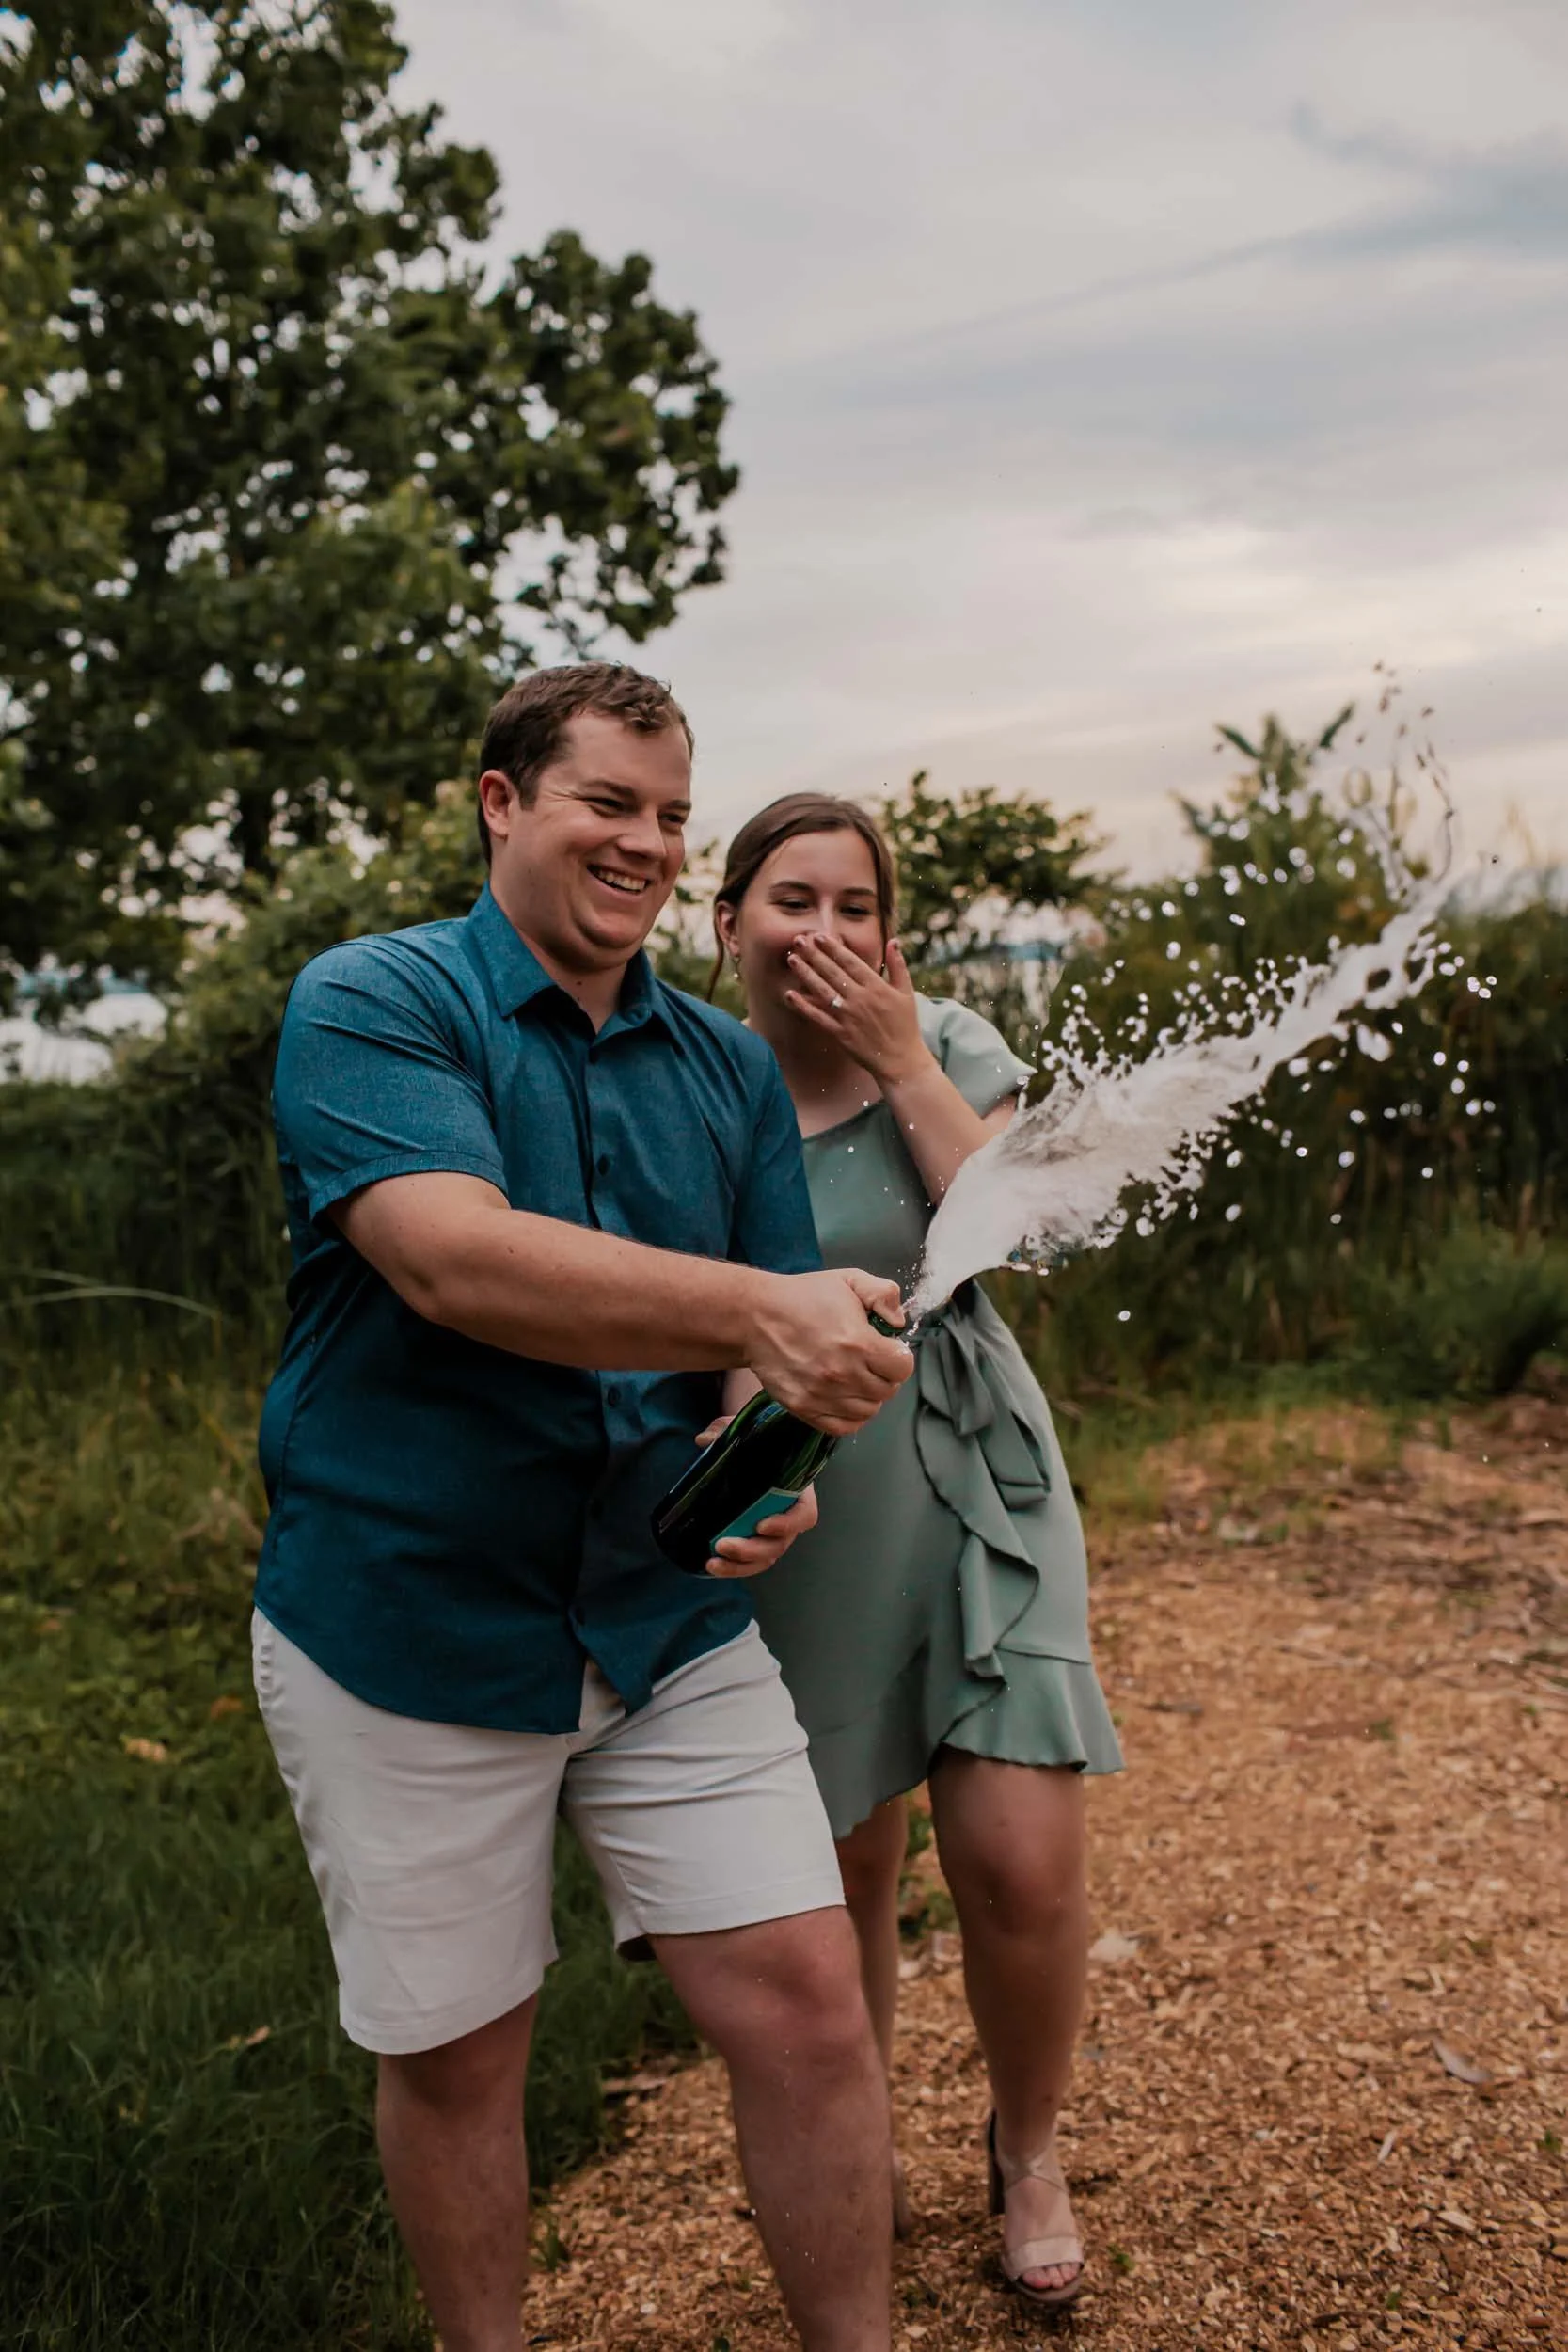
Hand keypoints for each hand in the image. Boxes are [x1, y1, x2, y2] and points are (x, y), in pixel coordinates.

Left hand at [688, 1413, 819, 1576]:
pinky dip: (734, 1567)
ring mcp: (773, 1531)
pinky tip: (711, 1565)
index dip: (786, 1524)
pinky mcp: (755, 1538)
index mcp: (797, 1490)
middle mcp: (789, 1515)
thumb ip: (725, 1430)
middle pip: (780, 1544)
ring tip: (712, 1563)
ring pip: (765, 1558)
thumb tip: (704, 1440)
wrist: (755, 1447)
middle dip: (752, 1550)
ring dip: (740, 1566)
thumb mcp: (742, 1428)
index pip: (804, 1515)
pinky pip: (751, 1561)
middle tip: (722, 1545)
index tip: (761, 1525)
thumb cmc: (756, 1439)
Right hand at [745, 1267, 911, 1434]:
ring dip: (868, 1395)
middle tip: (871, 1361)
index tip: (887, 1349)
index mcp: (858, 1342)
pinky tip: (845, 1396)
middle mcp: (843, 1374)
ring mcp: (822, 1395)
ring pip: (868, 1411)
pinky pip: (844, 1427)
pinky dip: (850, 1416)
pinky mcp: (804, 1408)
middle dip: (885, 1375)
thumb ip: (884, 1294)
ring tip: (856, 1377)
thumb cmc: (803, 1297)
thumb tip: (898, 1323)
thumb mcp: (849, 1279)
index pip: (902, 1368)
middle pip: (887, 1390)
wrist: (755, 1317)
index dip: (899, 1357)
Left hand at [784, 934, 930, 1087]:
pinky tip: (790, 995)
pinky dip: (803, 1006)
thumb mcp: (906, 992)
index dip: (833, 948)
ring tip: (791, 959)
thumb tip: (894, 941)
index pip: (850, 962)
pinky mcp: (840, 1033)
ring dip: (805, 974)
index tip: (819, 936)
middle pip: (832, 972)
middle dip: (813, 954)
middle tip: (798, 940)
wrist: (900, 1059)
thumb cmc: (905, 1025)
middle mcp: (860, 998)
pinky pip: (818, 1017)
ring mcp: (848, 1016)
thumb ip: (898, 965)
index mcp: (876, 986)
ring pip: (822, 990)